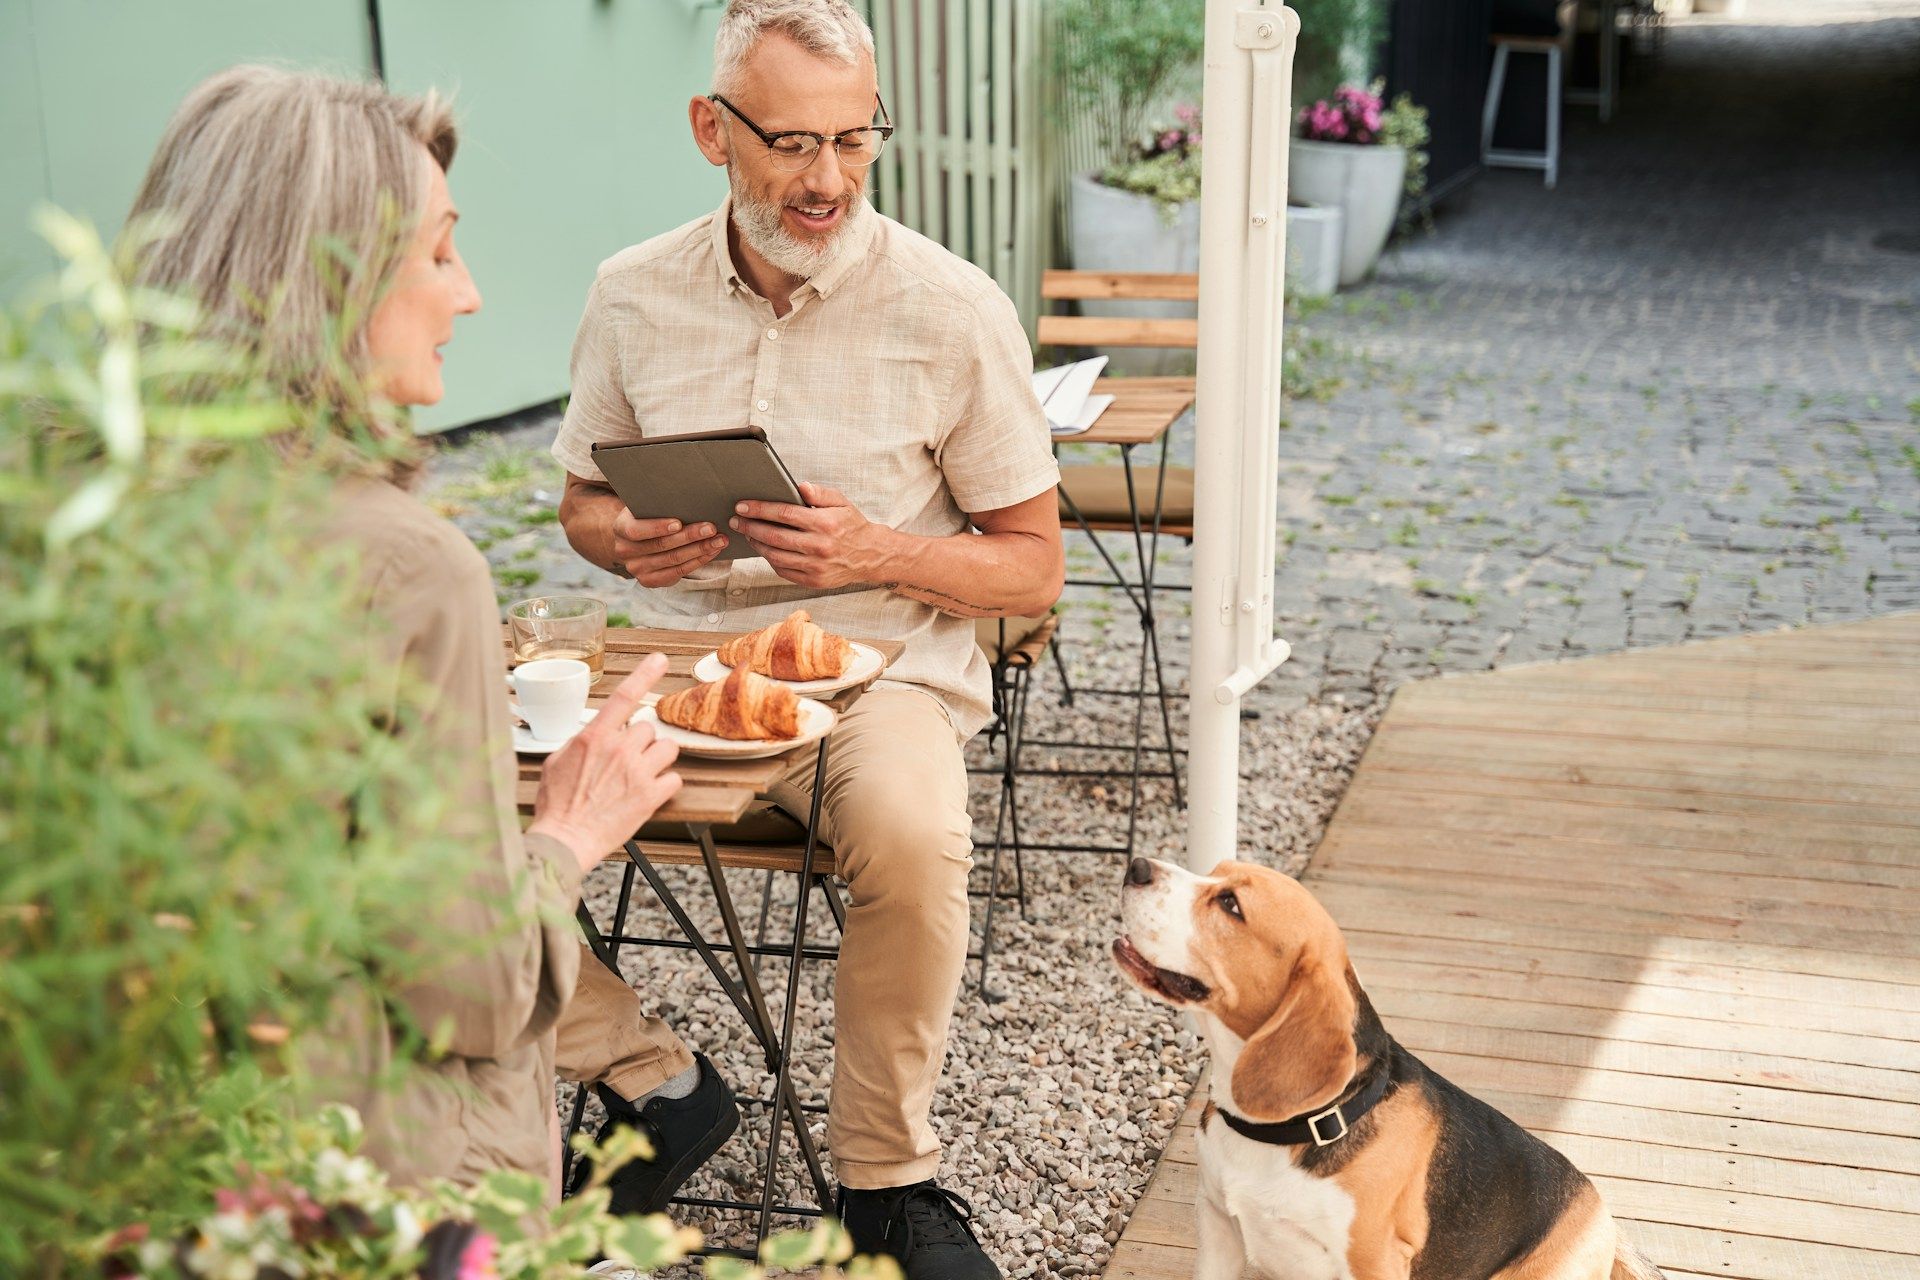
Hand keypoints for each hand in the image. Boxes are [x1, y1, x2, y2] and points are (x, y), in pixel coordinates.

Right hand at [526, 654, 681, 872]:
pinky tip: (650, 793)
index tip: (660, 660)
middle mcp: (618, 749)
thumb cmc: (556, 805)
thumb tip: (592, 734)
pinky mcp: (650, 796)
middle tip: (626, 763)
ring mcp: (637, 772)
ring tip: (641, 775)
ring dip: (658, 759)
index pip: (624, 697)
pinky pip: (674, 779)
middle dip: (641, 743)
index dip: (644, 674)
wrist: (565, 839)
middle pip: (647, 729)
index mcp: (594, 738)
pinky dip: (665, 786)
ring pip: (668, 748)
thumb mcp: (557, 762)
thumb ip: (580, 743)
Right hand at [612, 508, 729, 586]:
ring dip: (700, 550)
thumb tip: (690, 496)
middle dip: (689, 536)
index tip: (679, 523)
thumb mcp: (646, 507)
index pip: (636, 530)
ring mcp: (637, 569)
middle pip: (661, 546)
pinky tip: (712, 552)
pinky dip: (698, 561)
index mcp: (620, 528)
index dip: (658, 527)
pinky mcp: (649, 581)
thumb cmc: (647, 516)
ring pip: (673, 560)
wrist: (635, 539)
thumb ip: (659, 504)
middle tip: (711, 528)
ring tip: (719, 540)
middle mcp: (625, 551)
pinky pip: (678, 572)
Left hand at [731, 483, 893, 589]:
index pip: (784, 514)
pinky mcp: (813, 581)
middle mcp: (819, 546)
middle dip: (751, 526)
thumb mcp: (841, 502)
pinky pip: (783, 571)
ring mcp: (815, 567)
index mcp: (824, 524)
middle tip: (737, 520)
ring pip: (775, 556)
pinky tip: (764, 549)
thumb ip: (819, 493)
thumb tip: (800, 486)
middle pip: (774, 536)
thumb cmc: (852, 526)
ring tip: (748, 533)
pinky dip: (770, 560)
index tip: (743, 506)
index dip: (760, 509)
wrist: (870, 556)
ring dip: (757, 544)